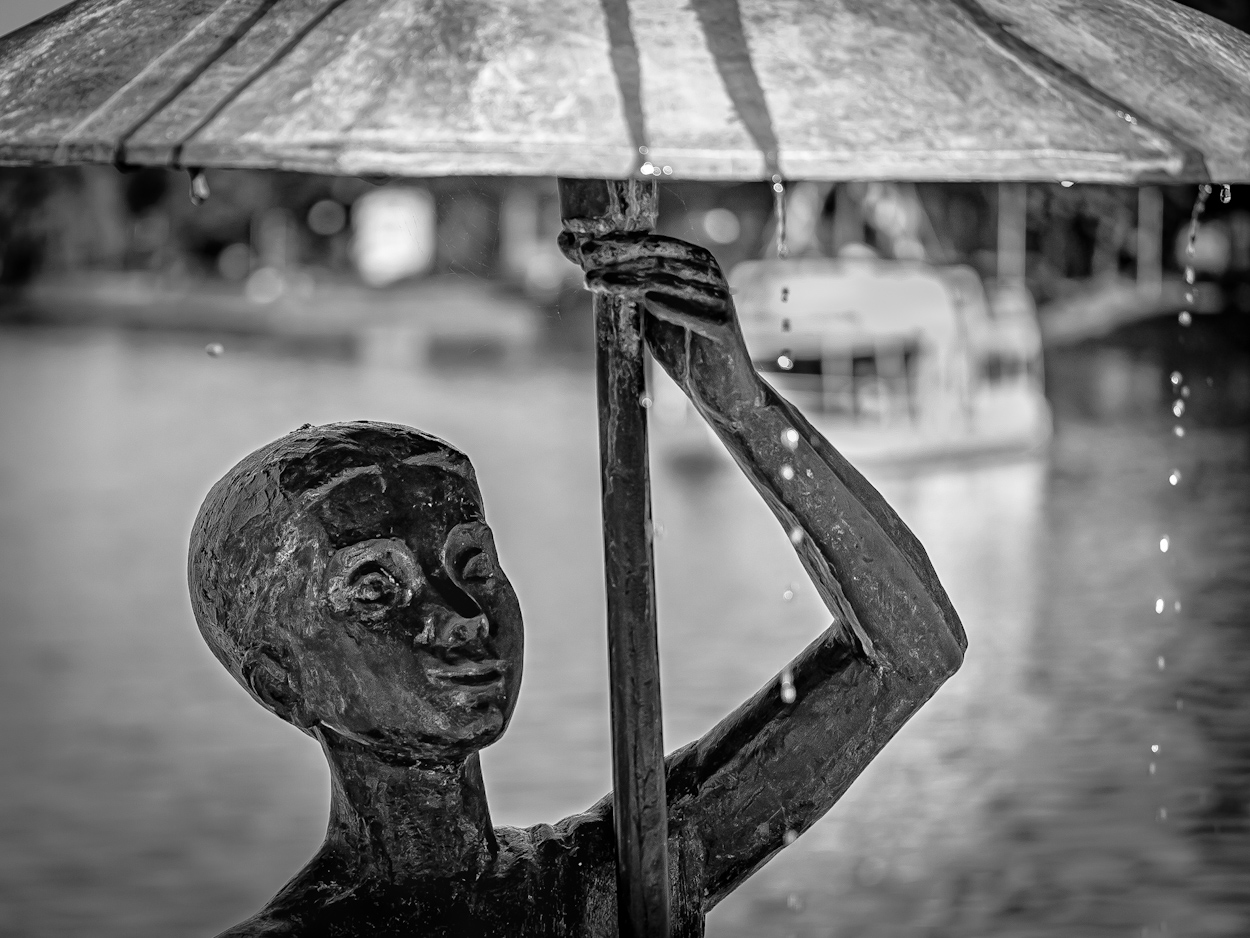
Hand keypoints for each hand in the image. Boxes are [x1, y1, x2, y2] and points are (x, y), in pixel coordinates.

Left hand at [560, 231, 758, 417]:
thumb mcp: (651, 311)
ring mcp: (719, 299)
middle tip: (585, 262)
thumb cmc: (683, 346)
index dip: (617, 245)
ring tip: (597, 283)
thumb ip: (631, 287)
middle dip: (617, 258)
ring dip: (628, 281)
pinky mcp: (724, 326)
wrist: (719, 387)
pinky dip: (670, 306)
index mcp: (695, 263)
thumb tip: (587, 263)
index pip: (653, 246)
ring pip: (668, 283)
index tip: (583, 250)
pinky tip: (647, 301)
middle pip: (658, 259)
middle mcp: (710, 274)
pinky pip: (693, 314)